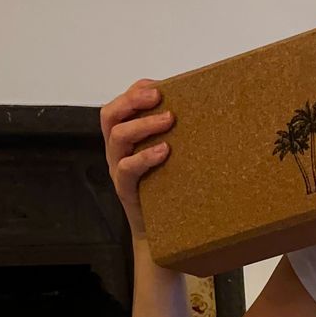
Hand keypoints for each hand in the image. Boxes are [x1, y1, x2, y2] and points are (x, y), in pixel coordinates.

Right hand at [100, 78, 173, 238]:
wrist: (161, 230)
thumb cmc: (167, 187)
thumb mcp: (168, 156)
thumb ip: (174, 135)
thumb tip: (206, 109)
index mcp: (125, 139)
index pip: (120, 106)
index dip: (134, 91)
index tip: (157, 86)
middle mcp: (117, 151)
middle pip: (110, 116)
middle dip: (132, 100)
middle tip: (159, 97)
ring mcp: (118, 169)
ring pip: (117, 137)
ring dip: (143, 124)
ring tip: (169, 120)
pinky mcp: (126, 189)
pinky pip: (127, 169)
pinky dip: (145, 157)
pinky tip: (164, 151)